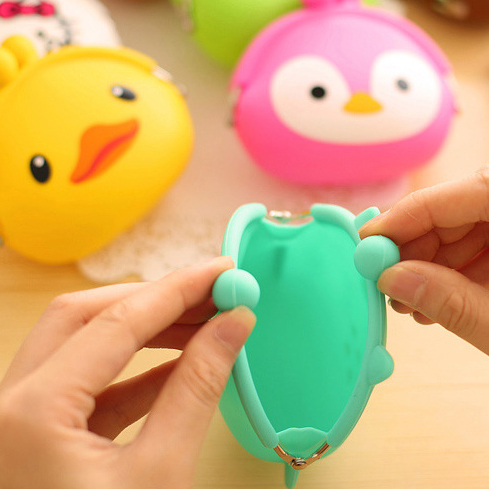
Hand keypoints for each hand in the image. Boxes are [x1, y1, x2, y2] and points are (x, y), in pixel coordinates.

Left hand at [0, 257, 255, 488]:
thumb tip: (234, 326)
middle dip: (155, 299)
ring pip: (83, 344)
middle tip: (212, 292)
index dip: (177, 288)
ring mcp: (19, 417)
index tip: (223, 270)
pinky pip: (89, 383)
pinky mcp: (39, 434)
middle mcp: (10, 403)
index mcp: (30, 413)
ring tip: (204, 322)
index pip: (118, 322)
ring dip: (147, 330)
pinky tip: (180, 362)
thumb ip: (198, 388)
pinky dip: (137, 368)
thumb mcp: (161, 476)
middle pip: (87, 317)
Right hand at [360, 168, 488, 354]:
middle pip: (455, 211)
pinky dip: (451, 271)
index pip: (460, 193)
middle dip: (414, 247)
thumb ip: (448, 300)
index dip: (406, 215)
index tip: (366, 240)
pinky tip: (433, 298)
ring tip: (406, 299)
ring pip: (462, 230)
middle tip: (382, 277)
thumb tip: (389, 278)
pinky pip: (477, 246)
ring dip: (428, 264)